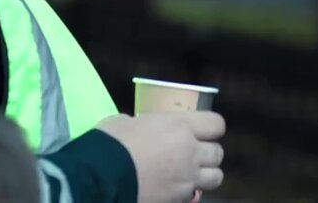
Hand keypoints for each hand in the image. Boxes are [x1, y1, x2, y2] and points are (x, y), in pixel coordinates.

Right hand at [97, 111, 225, 202]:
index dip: (211, 128)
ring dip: (206, 175)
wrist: (100, 177)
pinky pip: (194, 196)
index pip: (216, 124)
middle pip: (218, 153)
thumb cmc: (110, 143)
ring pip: (216, 177)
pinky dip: (188, 193)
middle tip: (192, 155)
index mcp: (180, 126)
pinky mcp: (178, 199)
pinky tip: (174, 190)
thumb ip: (138, 123)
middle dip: (208, 154)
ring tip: (190, 175)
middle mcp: (190, 151)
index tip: (201, 132)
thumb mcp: (123, 122)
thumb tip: (132, 125)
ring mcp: (187, 178)